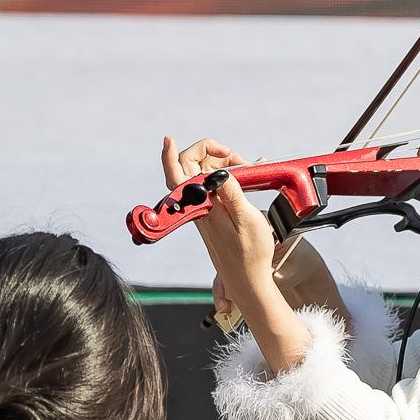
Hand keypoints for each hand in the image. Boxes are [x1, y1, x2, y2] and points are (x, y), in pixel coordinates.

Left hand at [164, 133, 297, 340]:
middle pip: (192, 168)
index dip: (169, 154)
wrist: (248, 280)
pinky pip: (216, 188)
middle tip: (239, 160)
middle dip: (213, 155)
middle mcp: (199, 207)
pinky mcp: (213, 215)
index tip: (169, 139)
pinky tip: (249, 175)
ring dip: (225, 166)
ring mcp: (205, 210)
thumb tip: (219, 172)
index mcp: (202, 206)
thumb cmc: (250, 254)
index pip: (177, 175)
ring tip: (251, 170)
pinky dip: (230, 178)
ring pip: (206, 176)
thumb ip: (232, 193)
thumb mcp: (247, 219)